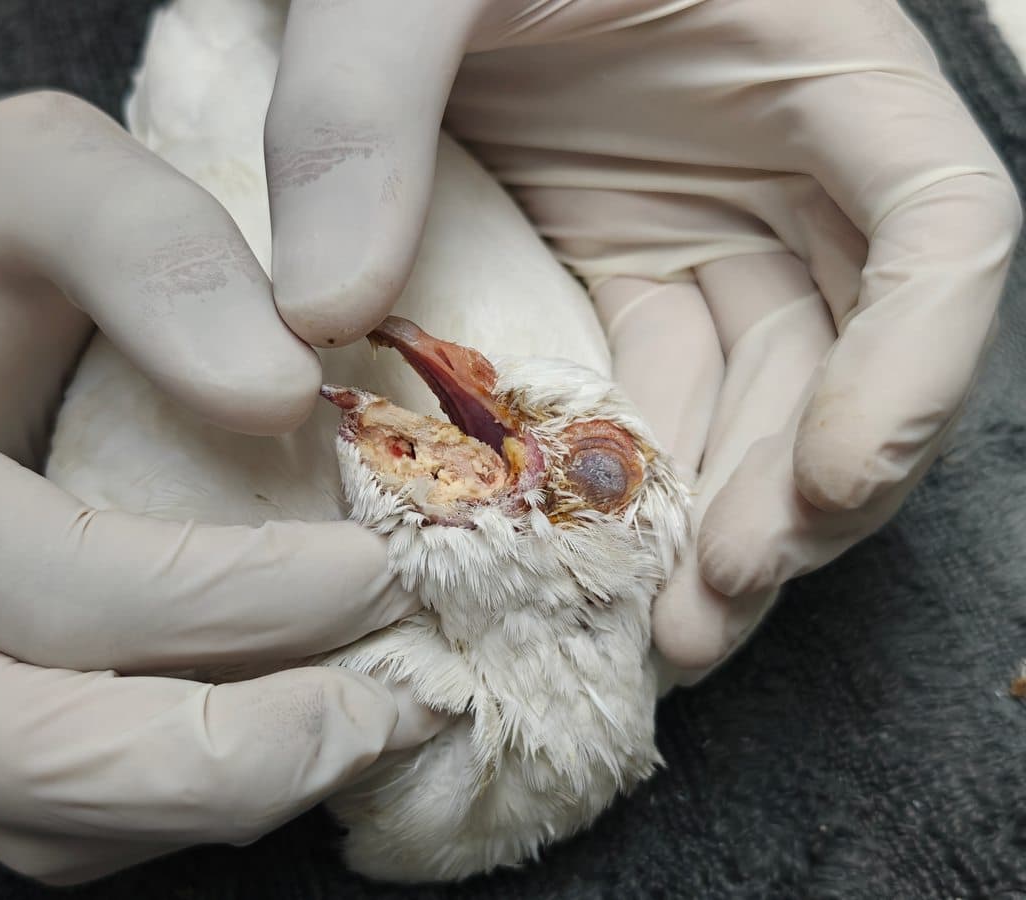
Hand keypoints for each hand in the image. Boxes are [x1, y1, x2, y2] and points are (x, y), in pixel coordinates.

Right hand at [0, 92, 428, 883]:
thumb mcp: (45, 179)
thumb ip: (152, 246)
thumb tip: (278, 392)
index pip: (44, 580)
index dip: (224, 597)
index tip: (374, 571)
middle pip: (19, 750)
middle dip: (230, 756)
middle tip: (388, 712)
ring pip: (42, 821)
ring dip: (219, 803)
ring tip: (367, 732)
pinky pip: (52, 829)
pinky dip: (180, 813)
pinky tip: (284, 746)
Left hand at [262, 0, 1021, 679]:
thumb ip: (364, 107)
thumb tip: (319, 313)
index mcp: (805, 61)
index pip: (938, 229)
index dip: (914, 369)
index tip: (831, 485)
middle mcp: (770, 161)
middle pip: (842, 356)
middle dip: (790, 497)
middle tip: (706, 611)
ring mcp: (689, 220)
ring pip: (743, 397)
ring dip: (710, 518)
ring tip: (660, 630)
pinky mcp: (609, 260)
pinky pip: (641, 389)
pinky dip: (620, 474)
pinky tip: (578, 549)